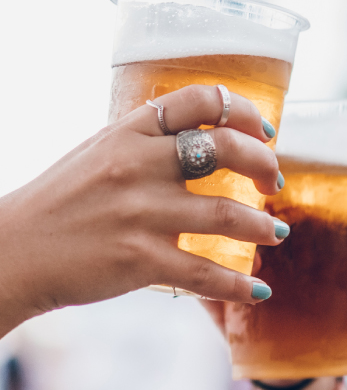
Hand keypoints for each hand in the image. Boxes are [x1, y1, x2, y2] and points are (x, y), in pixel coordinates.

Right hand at [0, 84, 288, 336]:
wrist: (14, 251)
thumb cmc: (62, 202)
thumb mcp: (99, 153)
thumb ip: (146, 144)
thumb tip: (201, 142)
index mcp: (129, 131)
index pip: (200, 100)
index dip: (244, 112)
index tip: (266, 132)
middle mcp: (138, 164)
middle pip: (226, 149)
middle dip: (265, 165)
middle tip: (275, 183)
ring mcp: (141, 213)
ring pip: (226, 214)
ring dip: (263, 226)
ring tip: (277, 234)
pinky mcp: (141, 259)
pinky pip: (206, 273)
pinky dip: (240, 285)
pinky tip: (259, 289)